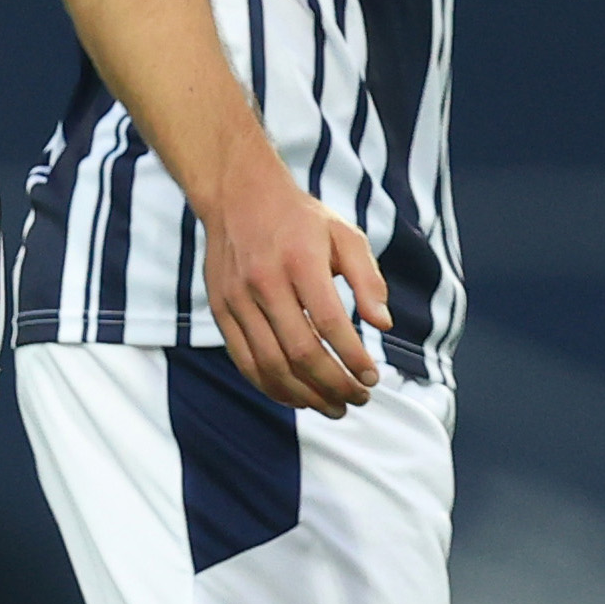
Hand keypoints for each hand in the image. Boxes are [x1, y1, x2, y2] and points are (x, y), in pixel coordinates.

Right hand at [198, 160, 391, 415]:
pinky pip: (245, 361)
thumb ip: (368, 279)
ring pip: (270, 365)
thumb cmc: (300, 219)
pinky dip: (272, 387)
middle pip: (299, 352)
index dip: (353, 358)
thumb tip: (383, 325)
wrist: (238, 196)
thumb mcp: (345, 235)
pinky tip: (297, 397)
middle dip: (333, 384)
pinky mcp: (221, 311)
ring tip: (333, 407)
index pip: (330, 323)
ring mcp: (237, 299)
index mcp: (300, 261)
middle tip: (358, 399)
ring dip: (305, 395)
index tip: (373, 378)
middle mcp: (264, 282)